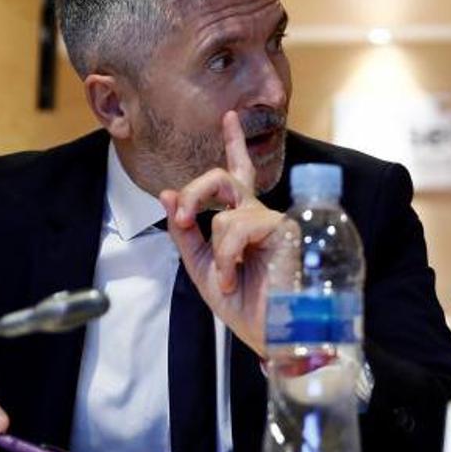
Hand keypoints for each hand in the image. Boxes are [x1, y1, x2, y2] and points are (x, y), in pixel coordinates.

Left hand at [159, 110, 295, 357]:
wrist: (274, 333)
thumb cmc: (245, 306)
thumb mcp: (202, 269)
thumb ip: (186, 233)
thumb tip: (167, 194)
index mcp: (243, 223)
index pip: (239, 176)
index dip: (235, 144)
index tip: (230, 118)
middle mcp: (259, 215)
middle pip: (226, 177)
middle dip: (197, 192)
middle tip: (183, 219)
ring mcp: (273, 220)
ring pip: (225, 215)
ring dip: (217, 254)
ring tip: (228, 281)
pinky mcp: (283, 228)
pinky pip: (237, 228)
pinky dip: (227, 257)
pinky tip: (234, 277)